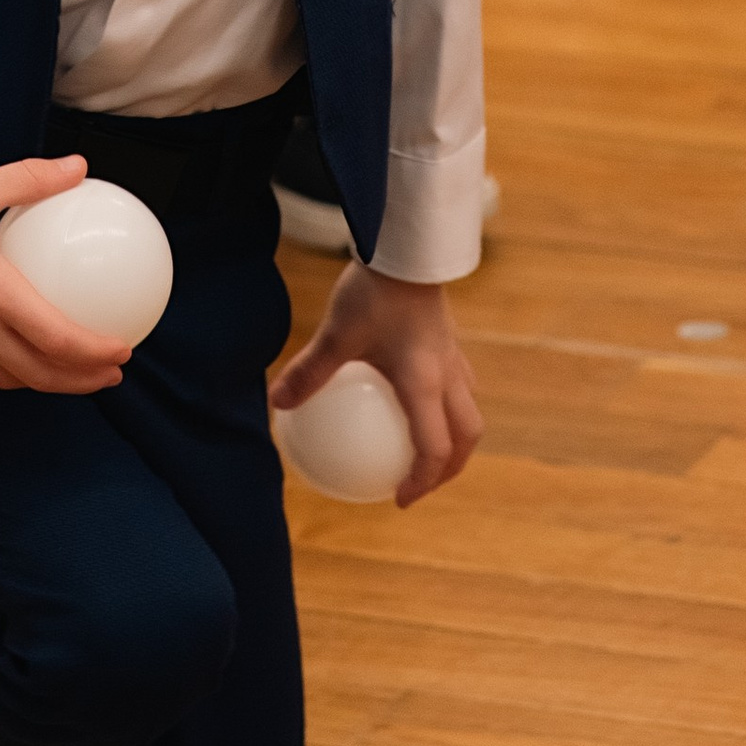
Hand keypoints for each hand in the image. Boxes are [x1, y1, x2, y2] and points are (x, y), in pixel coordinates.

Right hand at [0, 155, 129, 392]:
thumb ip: (32, 180)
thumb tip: (78, 166)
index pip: (56, 339)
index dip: (94, 353)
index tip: (123, 349)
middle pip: (39, 373)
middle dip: (82, 380)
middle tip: (112, 373)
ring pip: (8, 377)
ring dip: (46, 381)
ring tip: (73, 372)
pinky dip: (8, 367)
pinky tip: (18, 349)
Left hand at [271, 263, 480, 505]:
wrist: (408, 247)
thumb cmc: (374, 291)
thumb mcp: (335, 334)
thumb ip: (309, 371)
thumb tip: (277, 404)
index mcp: (424, 385)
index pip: (434, 448)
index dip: (422, 481)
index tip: (399, 498)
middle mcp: (448, 376)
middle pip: (466, 436)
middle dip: (451, 468)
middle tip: (422, 483)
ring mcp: (455, 357)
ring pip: (468, 411)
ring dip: (454, 437)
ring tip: (427, 448)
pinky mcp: (451, 340)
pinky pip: (458, 385)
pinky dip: (445, 405)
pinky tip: (416, 397)